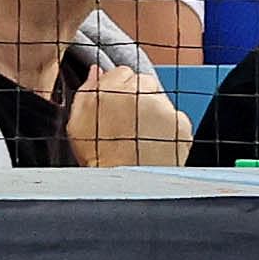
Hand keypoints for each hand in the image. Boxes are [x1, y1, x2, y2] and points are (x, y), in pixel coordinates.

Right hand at [67, 61, 195, 169]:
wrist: (126, 188)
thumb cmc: (99, 158)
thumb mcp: (78, 123)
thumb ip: (87, 91)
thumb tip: (96, 71)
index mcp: (112, 88)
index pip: (122, 72)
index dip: (119, 90)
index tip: (117, 107)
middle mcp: (140, 92)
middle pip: (144, 83)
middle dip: (138, 98)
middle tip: (128, 125)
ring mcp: (163, 108)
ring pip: (161, 100)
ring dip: (154, 113)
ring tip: (140, 138)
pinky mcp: (180, 124)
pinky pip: (175, 119)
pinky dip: (168, 130)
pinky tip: (154, 145)